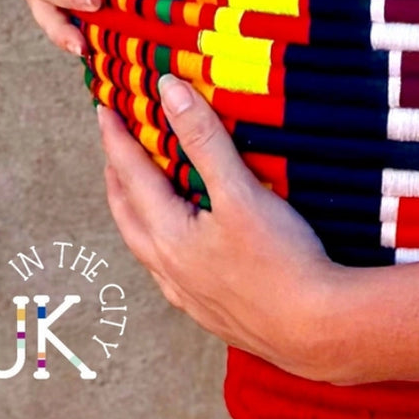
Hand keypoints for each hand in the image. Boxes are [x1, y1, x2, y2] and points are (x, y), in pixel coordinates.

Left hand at [98, 79, 343, 378]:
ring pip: (145, 246)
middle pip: (127, 214)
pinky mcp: (210, 311)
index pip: (132, 175)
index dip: (117, 139)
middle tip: (114, 146)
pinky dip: (160, 244)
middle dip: (116, 176)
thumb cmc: (279, 258)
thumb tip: (168, 90)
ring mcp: (187, 294)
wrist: (314, 328)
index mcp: (168, 235)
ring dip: (136, 211)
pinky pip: (168, 272)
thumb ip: (203, 139)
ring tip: (139, 190)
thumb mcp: (239, 190)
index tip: (103, 109)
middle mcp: (168, 268)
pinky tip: (177, 247)